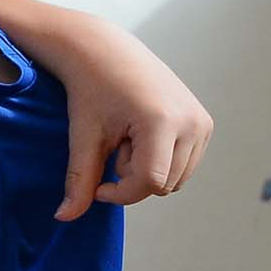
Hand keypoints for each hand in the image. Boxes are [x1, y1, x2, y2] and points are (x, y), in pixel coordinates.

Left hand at [55, 24, 210, 220]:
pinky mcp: (205, 123)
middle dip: (133, 177)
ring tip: (128, 138)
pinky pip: (185, 165)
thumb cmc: (90, 91)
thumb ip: (79, 181)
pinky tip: (141, 135)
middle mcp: (192, 122)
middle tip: (114, 145)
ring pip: (176, 180)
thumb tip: (65, 218)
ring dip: (148, 170)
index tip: (97, 184)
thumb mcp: (83, 137)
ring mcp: (203, 122)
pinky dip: (161, 161)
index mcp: (163, 122)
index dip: (120, 193)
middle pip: (163, 186)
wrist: (105, 51)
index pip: (149, 183)